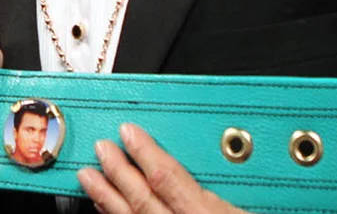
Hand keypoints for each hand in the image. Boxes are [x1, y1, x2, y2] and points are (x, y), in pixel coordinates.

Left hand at [78, 123, 246, 213]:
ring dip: (107, 198)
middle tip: (101, 147)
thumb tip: (196, 169)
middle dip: (118, 171)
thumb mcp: (248, 213)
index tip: (129, 132)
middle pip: (143, 200)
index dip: (145, 152)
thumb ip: (220, 196)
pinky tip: (106, 212)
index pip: (168, 179)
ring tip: (88, 177)